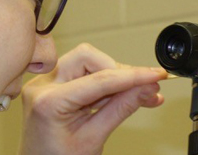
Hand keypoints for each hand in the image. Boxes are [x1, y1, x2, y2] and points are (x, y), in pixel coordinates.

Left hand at [19, 44, 166, 154]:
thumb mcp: (94, 138)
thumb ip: (121, 109)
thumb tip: (147, 88)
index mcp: (49, 102)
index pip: (99, 79)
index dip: (133, 76)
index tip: (156, 76)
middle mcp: (42, 86)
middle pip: (88, 58)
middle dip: (118, 72)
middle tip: (143, 88)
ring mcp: (44, 84)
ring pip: (86, 62)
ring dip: (114, 78)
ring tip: (136, 97)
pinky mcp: (51, 85)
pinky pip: (81, 73)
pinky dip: (104, 84)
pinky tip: (121, 96)